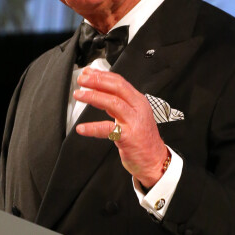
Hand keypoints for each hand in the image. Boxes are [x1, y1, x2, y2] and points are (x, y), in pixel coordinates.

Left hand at [74, 68, 167, 187]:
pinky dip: (93, 128)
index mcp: (138, 100)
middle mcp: (138, 108)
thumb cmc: (142, 138)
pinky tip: (82, 128)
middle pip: (117, 88)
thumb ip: (116, 101)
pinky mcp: (129, 138)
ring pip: (113, 103)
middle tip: (82, 80)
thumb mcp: (132, 114)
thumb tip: (97, 88)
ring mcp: (134, 122)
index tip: (87, 73)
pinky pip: (108, 129)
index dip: (102, 75)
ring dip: (93, 97)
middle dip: (97, 81)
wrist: (156, 162)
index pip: (119, 81)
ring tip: (79, 95)